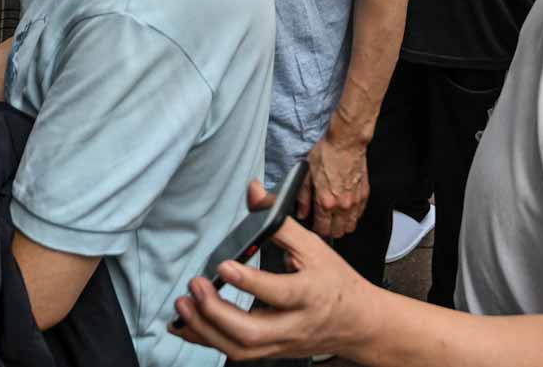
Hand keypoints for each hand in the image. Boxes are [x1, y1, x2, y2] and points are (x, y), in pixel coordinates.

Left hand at [170, 181, 371, 360]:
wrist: (358, 323)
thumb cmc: (334, 281)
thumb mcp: (314, 246)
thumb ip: (279, 221)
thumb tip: (253, 192)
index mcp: (310, 294)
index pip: (280, 292)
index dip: (250, 282)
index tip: (225, 265)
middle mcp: (295, 324)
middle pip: (253, 332)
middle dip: (217, 312)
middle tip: (196, 286)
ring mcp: (281, 343)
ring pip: (240, 348)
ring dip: (205, 329)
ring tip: (184, 304)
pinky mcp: (270, 351)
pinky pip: (235, 353)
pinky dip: (206, 339)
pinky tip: (185, 324)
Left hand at [302, 132, 369, 238]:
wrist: (346, 143)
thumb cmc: (326, 154)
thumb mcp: (306, 174)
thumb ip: (303, 197)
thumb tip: (301, 212)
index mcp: (326, 202)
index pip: (322, 229)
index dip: (316, 230)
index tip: (314, 227)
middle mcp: (342, 205)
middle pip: (338, 232)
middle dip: (329, 231)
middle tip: (324, 224)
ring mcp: (355, 201)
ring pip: (351, 226)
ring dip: (342, 226)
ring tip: (335, 220)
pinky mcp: (364, 194)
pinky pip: (360, 214)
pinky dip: (353, 215)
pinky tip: (346, 209)